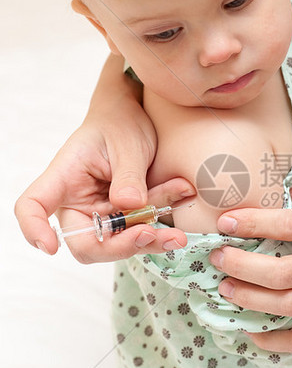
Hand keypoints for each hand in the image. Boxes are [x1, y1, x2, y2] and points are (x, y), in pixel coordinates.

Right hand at [15, 93, 193, 262]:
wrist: (137, 120)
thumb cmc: (121, 124)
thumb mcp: (127, 143)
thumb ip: (128, 174)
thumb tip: (130, 205)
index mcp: (65, 178)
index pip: (33, 206)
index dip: (34, 229)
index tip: (50, 247)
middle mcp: (79, 203)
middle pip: (86, 243)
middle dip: (121, 245)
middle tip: (152, 234)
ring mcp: (103, 214)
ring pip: (121, 243)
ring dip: (151, 238)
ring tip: (178, 230)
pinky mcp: (126, 218)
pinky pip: (143, 232)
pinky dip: (163, 226)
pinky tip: (182, 199)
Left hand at [212, 170, 291, 352]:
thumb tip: (284, 186)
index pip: (287, 226)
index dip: (253, 224)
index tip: (225, 222)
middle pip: (280, 273)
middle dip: (240, 267)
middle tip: (216, 258)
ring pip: (285, 306)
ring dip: (249, 300)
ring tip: (224, 288)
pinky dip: (274, 341)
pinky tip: (251, 332)